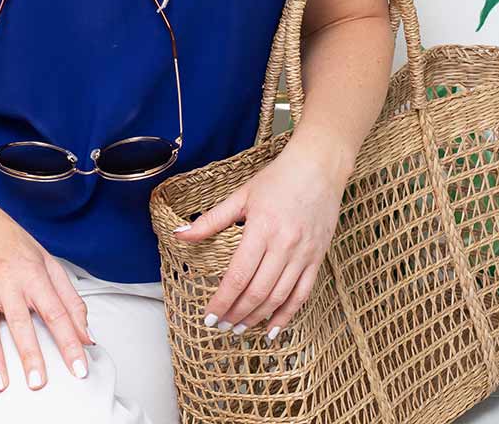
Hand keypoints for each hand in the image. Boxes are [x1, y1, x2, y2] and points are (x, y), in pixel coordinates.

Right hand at [0, 205, 95, 392]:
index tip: (79, 367)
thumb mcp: (47, 262)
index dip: (70, 341)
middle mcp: (7, 280)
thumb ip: (69, 299)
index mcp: (33, 273)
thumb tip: (87, 335)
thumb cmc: (11, 242)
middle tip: (38, 381)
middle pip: (20, 321)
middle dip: (30, 353)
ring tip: (0, 384)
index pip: (56, 312)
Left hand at [172, 126, 352, 339]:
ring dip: (257, 318)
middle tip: (221, 327)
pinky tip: (273, 328)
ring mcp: (303, 254)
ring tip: (240, 329)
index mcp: (261, 228)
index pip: (238, 275)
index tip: (209, 317)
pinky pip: (302, 294)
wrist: (319, 168)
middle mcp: (283, 244)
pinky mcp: (317, 258)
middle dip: (236, 314)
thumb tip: (179, 234)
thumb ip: (210, 220)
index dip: (222, 300)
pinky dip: (287, 315)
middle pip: (257, 291)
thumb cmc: (277, 179)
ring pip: (279, 297)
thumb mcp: (241, 195)